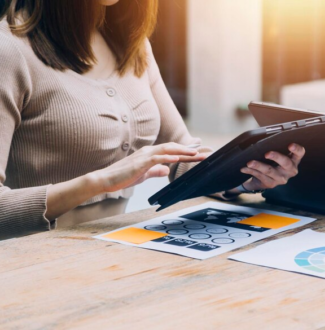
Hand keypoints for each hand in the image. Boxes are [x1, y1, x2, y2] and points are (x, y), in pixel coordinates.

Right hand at [92, 143, 206, 192]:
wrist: (106, 180)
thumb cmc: (123, 177)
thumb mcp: (144, 174)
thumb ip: (155, 171)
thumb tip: (166, 170)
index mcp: (150, 154)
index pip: (172, 150)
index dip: (186, 151)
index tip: (199, 152)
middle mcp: (149, 152)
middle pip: (173, 148)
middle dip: (189, 150)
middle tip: (203, 153)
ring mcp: (144, 156)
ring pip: (167, 150)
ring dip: (182, 151)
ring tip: (195, 153)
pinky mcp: (140, 163)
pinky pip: (156, 159)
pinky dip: (167, 157)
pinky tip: (177, 158)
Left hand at [239, 143, 304, 190]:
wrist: (264, 178)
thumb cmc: (272, 161)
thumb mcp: (276, 155)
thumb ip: (274, 147)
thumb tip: (262, 139)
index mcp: (294, 160)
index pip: (300, 153)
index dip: (297, 149)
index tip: (290, 145)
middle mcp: (290, 170)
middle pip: (286, 163)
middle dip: (276, 157)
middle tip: (267, 154)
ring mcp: (281, 178)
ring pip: (270, 171)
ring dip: (259, 166)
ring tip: (250, 162)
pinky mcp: (271, 184)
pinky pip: (260, 176)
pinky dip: (251, 171)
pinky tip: (245, 168)